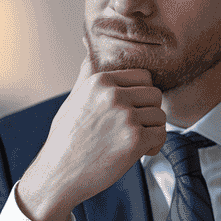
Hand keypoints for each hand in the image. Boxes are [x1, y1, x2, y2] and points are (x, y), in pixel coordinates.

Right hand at [17, 41, 165, 220]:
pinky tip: (139, 153)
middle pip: (155, 95)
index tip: (133, 111)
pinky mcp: (135, 139)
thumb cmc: (65, 140)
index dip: (142, 97)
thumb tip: (88, 47)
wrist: (58, 173)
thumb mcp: (73, 99)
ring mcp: (125, 116)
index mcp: (100, 81)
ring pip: (160, 116)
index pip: (143, 77)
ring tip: (135, 142)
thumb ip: (87, 75)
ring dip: (152, 131)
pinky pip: (162, 136)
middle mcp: (113, 95)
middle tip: (136, 129)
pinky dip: (155, 147)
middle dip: (149, 113)